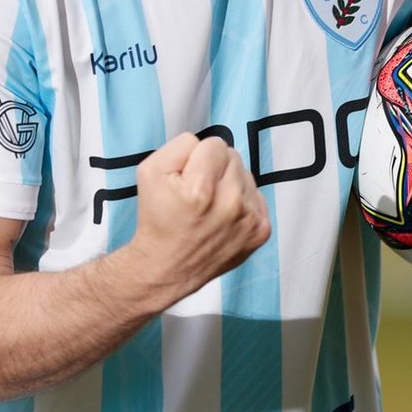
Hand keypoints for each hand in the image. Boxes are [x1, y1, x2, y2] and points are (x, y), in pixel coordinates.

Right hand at [131, 133, 270, 296]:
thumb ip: (179, 145)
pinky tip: (223, 218)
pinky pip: (257, 196)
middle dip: (215, 169)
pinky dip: (242, 203)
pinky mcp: (261, 232)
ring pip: (246, 175)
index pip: (214, 144)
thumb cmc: (157, 219)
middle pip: (234, 156)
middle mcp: (230, 204)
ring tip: (210, 206)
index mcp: (202, 189)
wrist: (167, 267)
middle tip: (198, 193)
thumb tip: (204, 144)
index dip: (197, 157)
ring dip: (230, 185)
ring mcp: (249, 220)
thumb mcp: (150, 171)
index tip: (187, 178)